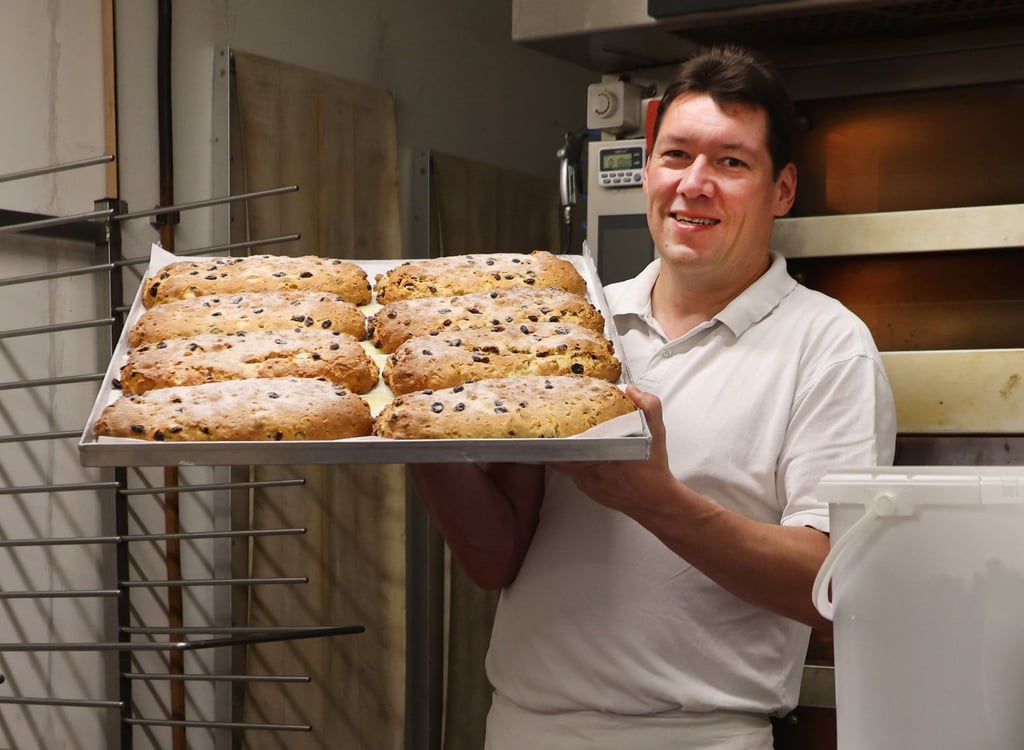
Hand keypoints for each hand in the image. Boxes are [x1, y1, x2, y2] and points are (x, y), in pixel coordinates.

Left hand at [550, 385, 675, 516]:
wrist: (656, 502)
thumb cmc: (653, 471)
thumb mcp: (655, 432)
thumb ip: (647, 406)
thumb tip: (632, 391)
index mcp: (597, 456)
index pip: (560, 446)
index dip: (550, 435)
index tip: (548, 424)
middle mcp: (587, 473)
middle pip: (558, 455)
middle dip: (555, 441)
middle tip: (553, 428)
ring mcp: (586, 484)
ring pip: (565, 466)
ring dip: (564, 453)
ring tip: (565, 439)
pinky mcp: (591, 492)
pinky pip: (575, 475)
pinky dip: (576, 464)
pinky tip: (583, 456)